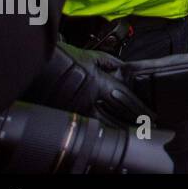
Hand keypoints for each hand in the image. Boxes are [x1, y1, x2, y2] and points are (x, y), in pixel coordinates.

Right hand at [28, 44, 155, 129]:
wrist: (35, 63)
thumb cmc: (62, 56)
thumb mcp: (91, 56)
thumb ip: (111, 63)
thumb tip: (125, 70)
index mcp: (98, 82)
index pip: (126, 99)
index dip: (140, 108)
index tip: (151, 115)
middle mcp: (89, 99)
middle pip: (117, 116)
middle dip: (133, 123)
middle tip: (147, 128)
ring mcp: (77, 110)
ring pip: (103, 125)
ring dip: (119, 129)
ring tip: (133, 132)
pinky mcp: (66, 115)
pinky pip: (88, 125)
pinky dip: (100, 129)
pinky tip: (110, 131)